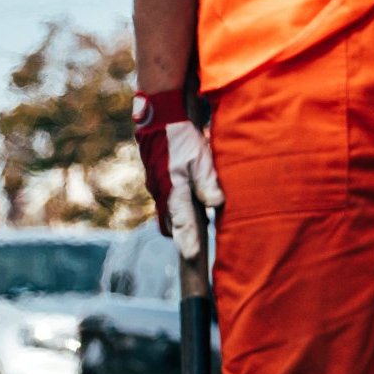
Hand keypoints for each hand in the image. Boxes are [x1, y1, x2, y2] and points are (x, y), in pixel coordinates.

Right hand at [134, 90, 223, 260]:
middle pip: (170, 224)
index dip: (188, 241)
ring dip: (179, 221)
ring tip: (194, 228)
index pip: (182, 223)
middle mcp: (162, 192)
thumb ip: (208, 182)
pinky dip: (177, 205)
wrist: (158, 116)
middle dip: (181, 235)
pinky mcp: (158, 177)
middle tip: (194, 248)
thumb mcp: (200, 158)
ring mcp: (157, 185)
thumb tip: (216, 204)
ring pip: (167, 212)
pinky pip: (167, 199)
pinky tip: (189, 199)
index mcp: (173, 190)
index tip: (193, 257)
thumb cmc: (180, 137)